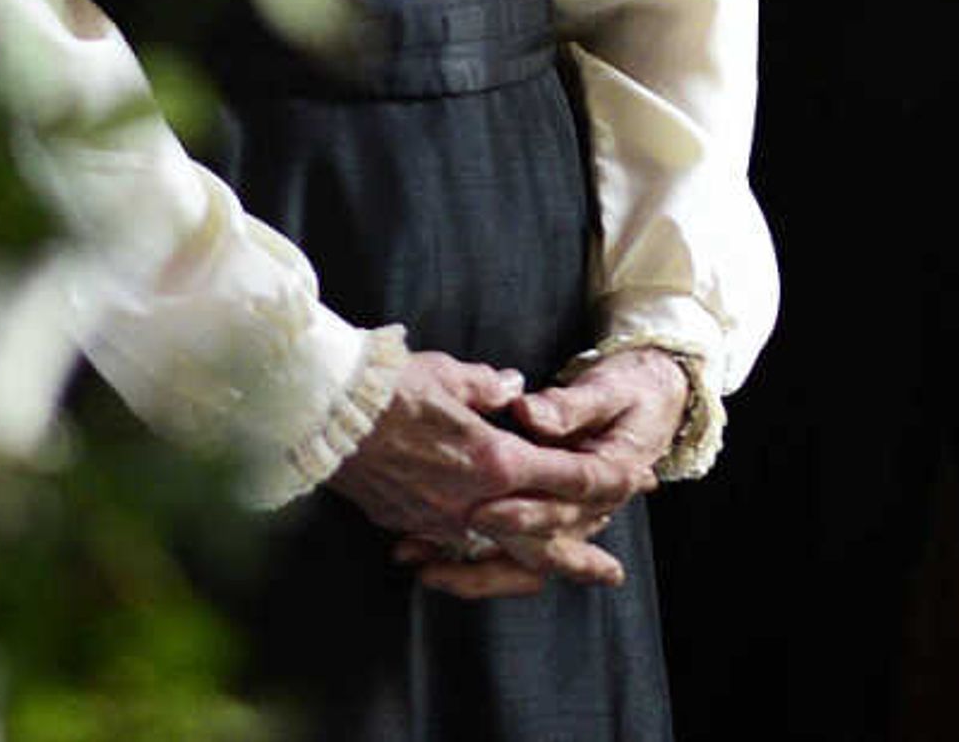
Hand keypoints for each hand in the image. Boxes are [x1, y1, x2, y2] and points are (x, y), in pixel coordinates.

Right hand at [330, 352, 645, 595]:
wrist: (321, 412)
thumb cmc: (389, 385)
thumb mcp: (450, 375)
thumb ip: (489, 389)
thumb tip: (512, 392)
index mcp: (495, 461)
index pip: (567, 476)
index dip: (608, 478)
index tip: (638, 481)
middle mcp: (473, 502)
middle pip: (540, 541)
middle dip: (581, 557)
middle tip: (612, 574)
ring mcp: (438, 521)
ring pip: (497, 556)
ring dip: (531, 568)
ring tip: (554, 582)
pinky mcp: (406, 525)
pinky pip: (452, 550)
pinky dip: (476, 559)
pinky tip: (487, 562)